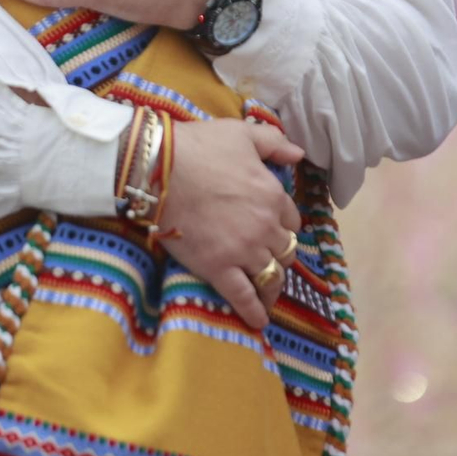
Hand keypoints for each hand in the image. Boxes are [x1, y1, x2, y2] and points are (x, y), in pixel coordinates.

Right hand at [160, 119, 303, 329]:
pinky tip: (257, 322)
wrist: (158, 169)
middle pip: (284, 251)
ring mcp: (243, 250)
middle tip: (270, 262)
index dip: (284, 226)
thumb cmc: (199, 147)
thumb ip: (274, 143)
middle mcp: (264, 227)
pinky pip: (243, 297)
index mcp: (273, 196)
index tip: (275, 230)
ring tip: (268, 296)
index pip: (292, 220)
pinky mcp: (218, 269)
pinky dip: (253, 311)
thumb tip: (298, 152)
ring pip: (270, 277)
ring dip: (272, 287)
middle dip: (279, 257)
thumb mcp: (242, 134)